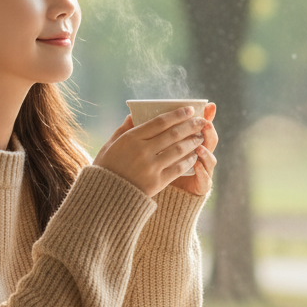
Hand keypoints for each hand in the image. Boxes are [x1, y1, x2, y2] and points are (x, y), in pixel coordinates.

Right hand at [93, 104, 215, 197]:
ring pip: (178, 150)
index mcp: (131, 138)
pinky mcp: (156, 182)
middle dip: (190, 126)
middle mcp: (142, 151)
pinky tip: (193, 156)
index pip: (160, 122)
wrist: (105, 197)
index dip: (177, 114)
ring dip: (192, 142)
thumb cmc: (106, 168)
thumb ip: (123, 130)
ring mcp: (150, 167)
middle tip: (201, 121)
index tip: (189, 109)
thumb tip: (133, 115)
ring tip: (200, 137)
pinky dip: (188, 161)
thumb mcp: (109, 145)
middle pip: (173, 134)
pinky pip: (177, 168)